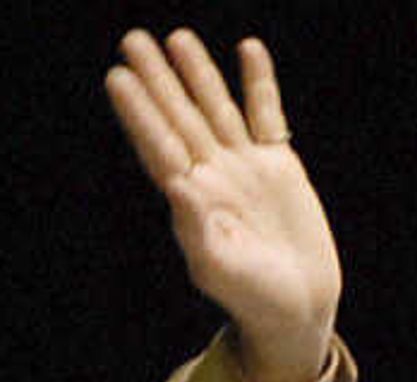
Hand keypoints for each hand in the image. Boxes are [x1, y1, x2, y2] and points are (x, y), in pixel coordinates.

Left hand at [103, 29, 340, 381]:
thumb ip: (196, 230)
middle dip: (157, 80)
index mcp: (191, 201)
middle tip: (132, 40)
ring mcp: (244, 168)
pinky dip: (258, 83)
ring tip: (176, 37)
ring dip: (196, 73)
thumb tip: (176, 186)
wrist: (298, 308)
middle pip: (179, 117)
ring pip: (215, 108)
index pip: (158, 146)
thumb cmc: (253, 299)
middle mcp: (212, 177)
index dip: (138, 112)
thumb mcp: (220, 270)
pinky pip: (267, 114)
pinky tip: (247, 50)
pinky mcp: (278, 166)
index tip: (118, 78)